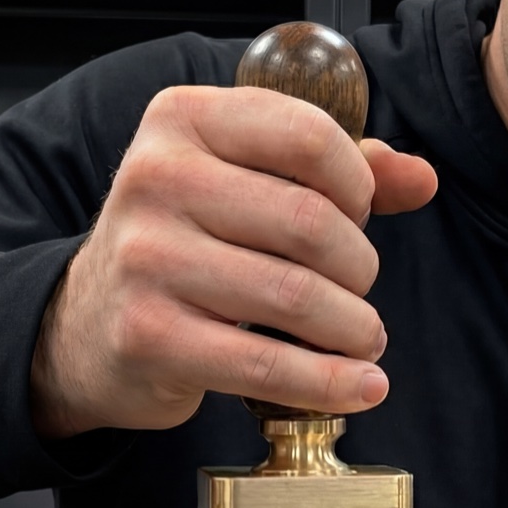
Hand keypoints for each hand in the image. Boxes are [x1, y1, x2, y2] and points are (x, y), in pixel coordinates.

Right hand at [32, 85, 438, 438]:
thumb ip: (334, 171)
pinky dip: (329, 382)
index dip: (357, 186)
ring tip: (361, 338)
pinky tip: (359, 387)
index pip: (307, 136)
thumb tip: (421, 179)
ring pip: (296, 296)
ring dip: (353, 328)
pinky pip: (267, 365)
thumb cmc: (183, 244)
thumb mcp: (245, 182)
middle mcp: (157, 178)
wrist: (86, 325)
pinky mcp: (150, 335)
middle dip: (358, 267)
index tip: (357, 217)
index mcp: (183, 120)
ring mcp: (147, 258)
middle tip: (357, 289)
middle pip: (309, 222)